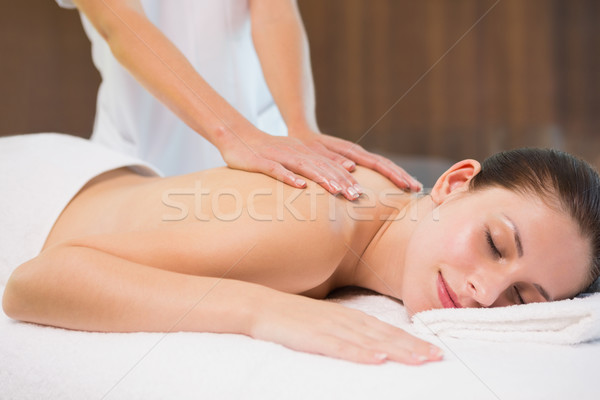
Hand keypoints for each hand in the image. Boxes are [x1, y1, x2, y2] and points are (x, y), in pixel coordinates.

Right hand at [217, 128, 365, 199]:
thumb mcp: (290, 158)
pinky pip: (277, 170)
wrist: (237, 137)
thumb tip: (326, 184)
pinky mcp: (261, 161)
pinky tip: (300, 186)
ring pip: (305, 167)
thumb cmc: (265, 152)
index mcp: (303, 152)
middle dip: (340, 181)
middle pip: (322, 167)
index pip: (329, 165)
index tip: (360, 192)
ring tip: (337, 191)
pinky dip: (289, 177)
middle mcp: (295, 152)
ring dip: (322, 179)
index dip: (345, 177)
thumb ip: (307, 168)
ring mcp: (279, 156)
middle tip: (355, 196)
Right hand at [249, 292, 443, 364]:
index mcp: (347, 316)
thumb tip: (367, 343)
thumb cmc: (291, 316)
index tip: (432, 349)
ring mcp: (329, 327)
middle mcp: (344, 320)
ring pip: (369, 341)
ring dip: (396, 350)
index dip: (410, 340)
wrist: (260, 306)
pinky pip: (340, 347)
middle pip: (384, 335)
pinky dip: (360, 354)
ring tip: (419, 359)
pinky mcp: (313, 337)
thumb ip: (345, 329)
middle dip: (412, 346)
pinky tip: (377, 360)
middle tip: (436, 357)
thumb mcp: (323, 320)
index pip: (385, 329)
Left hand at [293, 130, 422, 191]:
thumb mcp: (317, 152)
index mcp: (351, 151)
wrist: (303, 135)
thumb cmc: (308, 147)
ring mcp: (358, 157)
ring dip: (398, 176)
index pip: (378, 163)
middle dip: (402, 176)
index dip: (393, 174)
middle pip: (386, 164)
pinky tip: (396, 185)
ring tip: (413, 188)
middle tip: (418, 189)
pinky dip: (388, 175)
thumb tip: (351, 167)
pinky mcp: (356, 161)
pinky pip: (376, 168)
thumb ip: (332, 159)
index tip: (406, 185)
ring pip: (383, 165)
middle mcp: (358, 154)